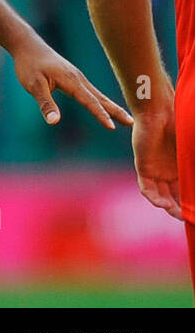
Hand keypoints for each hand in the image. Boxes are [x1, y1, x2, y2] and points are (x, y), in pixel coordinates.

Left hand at [9, 37, 132, 129]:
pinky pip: (92, 92)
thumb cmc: (29, 65)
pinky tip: (107, 107)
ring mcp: (78, 78)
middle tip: (133, 123)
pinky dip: (103, 101)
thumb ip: (45, 103)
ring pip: (98, 95)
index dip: (100, 114)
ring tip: (127, 119)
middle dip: (116, 111)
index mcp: (71, 80)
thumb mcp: (33, 85)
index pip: (89, 101)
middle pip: (100, 98)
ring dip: (112, 107)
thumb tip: (54, 122)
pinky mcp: (74, 78)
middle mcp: (78, 79)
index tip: (111, 127)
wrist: (28, 46)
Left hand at [131, 103, 181, 218]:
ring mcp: (155, 170)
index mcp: (182, 169)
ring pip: (161, 195)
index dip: (192, 203)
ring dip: (169, 207)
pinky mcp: (143, 167)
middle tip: (189, 218)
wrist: (160, 113)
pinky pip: (146, 187)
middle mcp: (168, 172)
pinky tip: (163, 204)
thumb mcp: (194, 152)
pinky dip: (154, 198)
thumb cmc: (182, 129)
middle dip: (182, 209)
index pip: (187, 191)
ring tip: (178, 214)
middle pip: (175, 197)